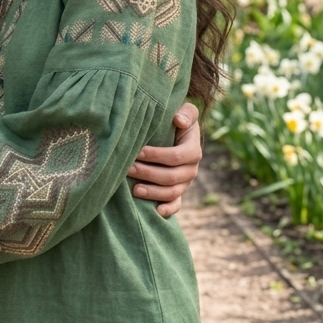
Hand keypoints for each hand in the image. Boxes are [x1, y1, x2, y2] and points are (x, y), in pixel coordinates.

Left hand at [127, 102, 201, 218]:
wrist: (173, 130)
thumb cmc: (174, 119)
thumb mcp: (183, 111)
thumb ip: (186, 112)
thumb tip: (179, 120)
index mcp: (193, 149)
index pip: (177, 156)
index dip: (157, 156)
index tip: (138, 152)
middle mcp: (191, 168)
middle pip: (172, 177)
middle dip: (149, 174)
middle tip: (128, 169)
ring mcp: (185, 182)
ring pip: (172, 192)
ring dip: (153, 192)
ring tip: (134, 190)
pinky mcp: (178, 191)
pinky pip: (177, 204)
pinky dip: (168, 209)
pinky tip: (156, 211)